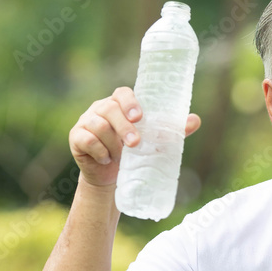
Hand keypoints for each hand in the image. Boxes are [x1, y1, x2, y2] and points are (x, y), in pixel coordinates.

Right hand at [69, 87, 200, 188]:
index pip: (122, 93)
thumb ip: (171, 131)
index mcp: (118, 104)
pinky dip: (99, 151)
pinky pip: (86, 140)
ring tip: (121, 156)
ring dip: (112, 142)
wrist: (110, 177)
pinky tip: (106, 159)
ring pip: (98, 125)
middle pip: (109, 109)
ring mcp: (86, 122)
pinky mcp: (76, 137)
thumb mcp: (153, 142)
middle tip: (135, 144)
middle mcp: (100, 109)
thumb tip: (195, 120)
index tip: (140, 117)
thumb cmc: (132, 154)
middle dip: (123, 127)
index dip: (130, 102)